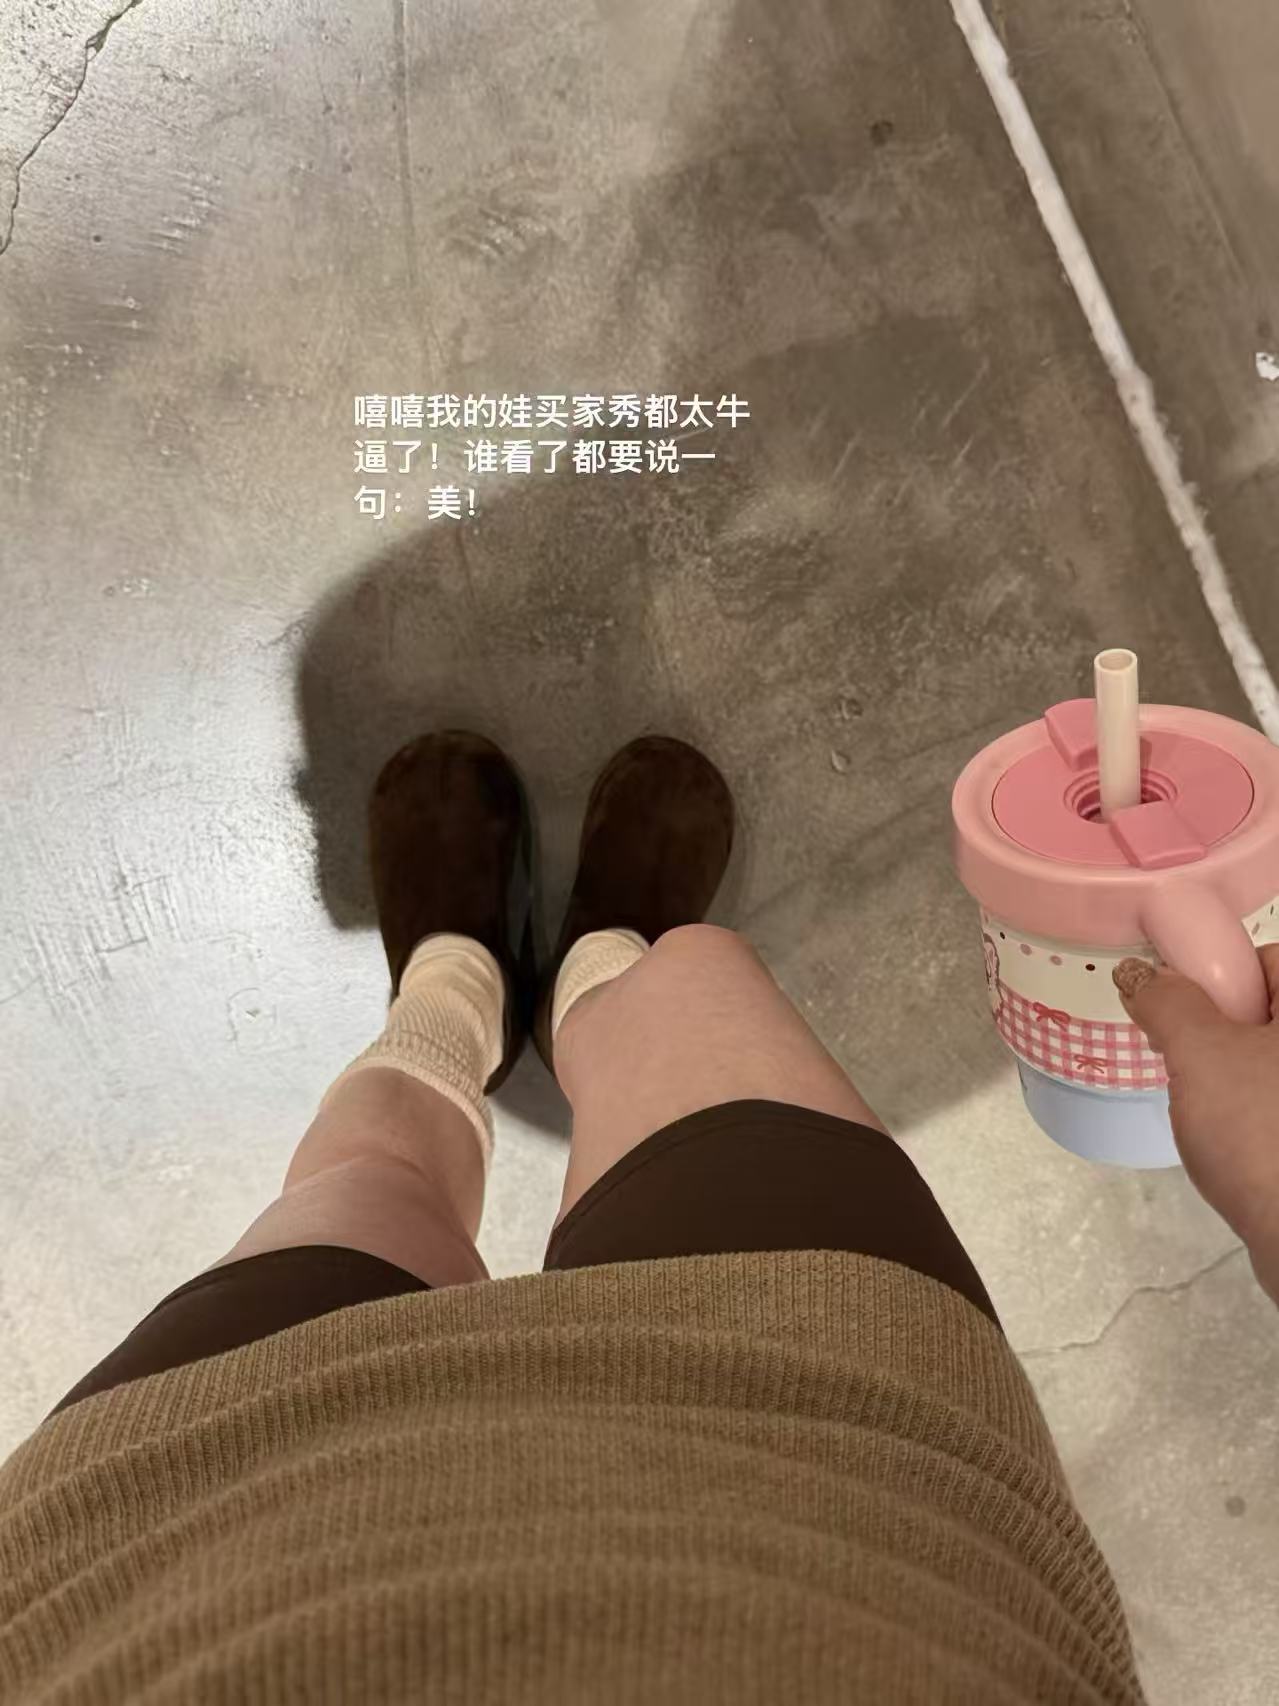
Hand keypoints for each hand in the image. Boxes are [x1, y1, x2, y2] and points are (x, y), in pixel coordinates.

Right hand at [1114, 951, 1278, 1303]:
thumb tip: (1137, 973)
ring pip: (1268, 1062)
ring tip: (1202, 1104)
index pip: (1270, 958)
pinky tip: (1230, 1142)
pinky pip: (1275, 1107)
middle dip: (1219, 1027)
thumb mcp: (1200, 1054)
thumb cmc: (1263, 1134)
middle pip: (1268, 1012)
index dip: (1220, 971)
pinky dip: (1252, 1113)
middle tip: (1181, 1055)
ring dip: (1232, 1073)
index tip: (1178, 1003)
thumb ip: (1167, 1003)